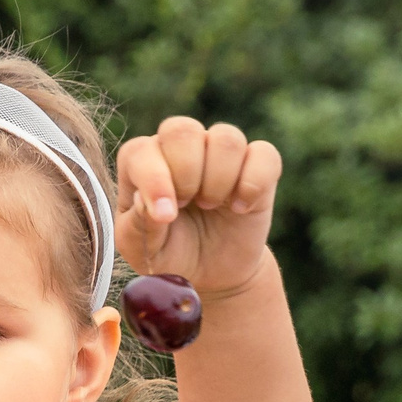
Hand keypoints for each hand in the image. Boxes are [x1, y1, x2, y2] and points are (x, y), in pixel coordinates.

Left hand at [113, 117, 281, 294]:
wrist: (213, 272)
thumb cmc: (171, 253)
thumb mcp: (145, 252)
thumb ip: (137, 227)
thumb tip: (145, 200)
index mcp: (142, 163)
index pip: (141, 150)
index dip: (154, 180)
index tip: (166, 216)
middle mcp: (179, 148)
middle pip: (182, 130)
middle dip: (186, 172)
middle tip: (188, 204)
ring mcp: (219, 152)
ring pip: (225, 138)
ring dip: (219, 179)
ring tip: (211, 206)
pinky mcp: (257, 165)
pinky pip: (264, 154)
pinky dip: (254, 183)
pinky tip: (241, 208)